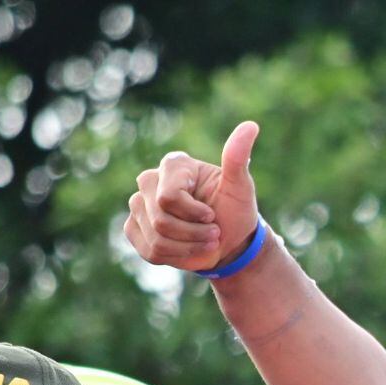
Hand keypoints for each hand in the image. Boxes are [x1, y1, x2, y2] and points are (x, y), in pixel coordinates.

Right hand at [125, 120, 260, 272]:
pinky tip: (188, 250)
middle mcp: (150, 180)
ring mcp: (138, 204)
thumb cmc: (235, 211)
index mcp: (174, 165)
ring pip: (156, 237)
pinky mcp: (134, 228)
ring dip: (188, 247)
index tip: (212, 215)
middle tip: (214, 233)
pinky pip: (149, 250)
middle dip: (193, 233)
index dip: (195, 214)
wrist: (229, 242)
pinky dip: (175, 257)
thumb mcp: (240, 187)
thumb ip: (237, 158)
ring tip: (205, 242)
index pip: (168, 197)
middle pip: (160, 219)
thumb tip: (251, 126)